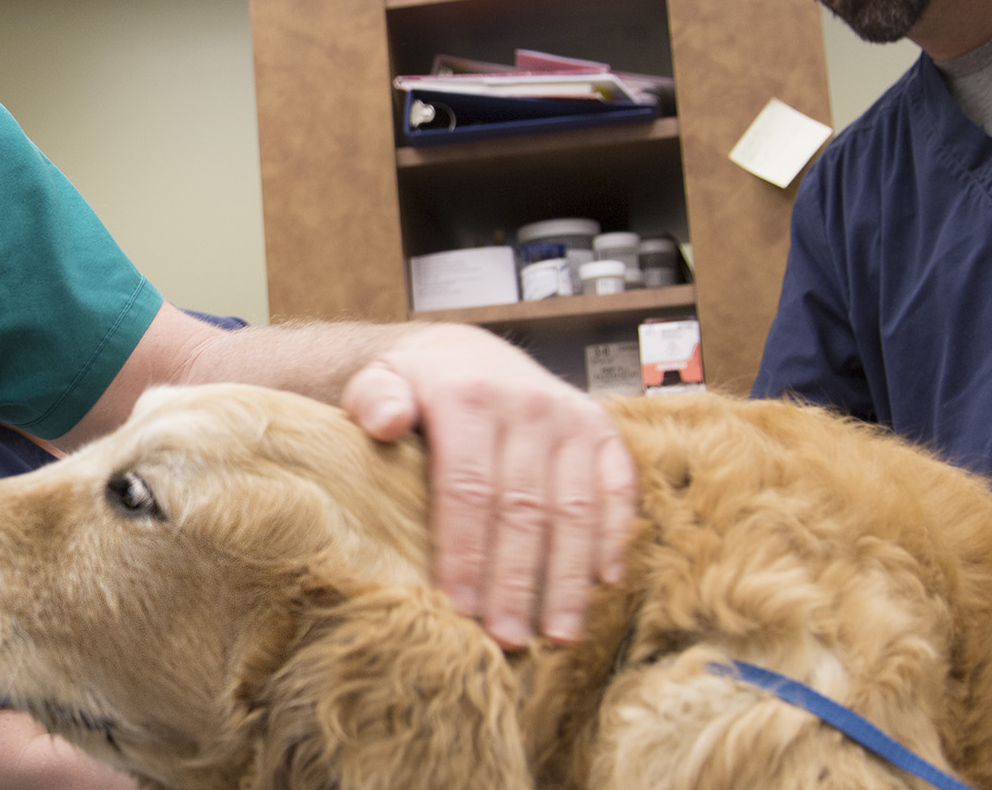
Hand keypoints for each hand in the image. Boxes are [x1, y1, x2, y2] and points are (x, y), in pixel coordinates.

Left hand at [341, 324, 634, 647]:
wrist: (467, 353)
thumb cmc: (413, 387)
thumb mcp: (378, 381)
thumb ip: (373, 401)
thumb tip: (384, 422)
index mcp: (469, 396)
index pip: (468, 490)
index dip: (465, 553)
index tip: (459, 608)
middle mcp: (528, 404)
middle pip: (524, 509)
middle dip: (515, 581)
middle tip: (506, 639)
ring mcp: (571, 416)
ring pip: (576, 508)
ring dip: (568, 577)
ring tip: (556, 634)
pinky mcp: (601, 429)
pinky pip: (618, 487)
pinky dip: (614, 537)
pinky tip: (603, 584)